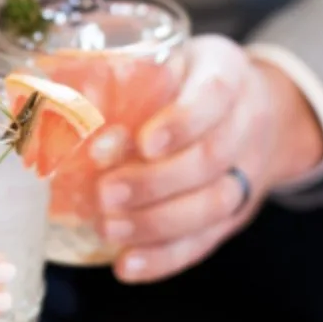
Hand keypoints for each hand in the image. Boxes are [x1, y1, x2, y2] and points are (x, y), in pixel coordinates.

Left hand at [97, 35, 322, 282]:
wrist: (260, 109)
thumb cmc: (191, 79)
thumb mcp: (171, 56)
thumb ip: (130, 76)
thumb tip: (61, 98)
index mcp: (227, 74)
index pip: (214, 96)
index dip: (181, 123)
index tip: (143, 142)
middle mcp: (246, 124)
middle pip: (211, 158)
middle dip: (156, 181)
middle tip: (105, 193)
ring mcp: (246, 172)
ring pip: (214, 205)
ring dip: (156, 223)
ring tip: (108, 228)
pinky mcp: (235, 214)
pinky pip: (205, 241)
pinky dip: (164, 258)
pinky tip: (126, 265)